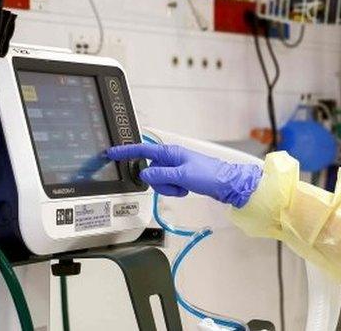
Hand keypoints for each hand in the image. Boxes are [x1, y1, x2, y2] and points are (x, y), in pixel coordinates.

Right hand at [105, 144, 261, 207]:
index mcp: (171, 152)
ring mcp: (176, 168)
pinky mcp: (180, 177)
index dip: (127, 152)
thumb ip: (161, 175)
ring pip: (158, 180)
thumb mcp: (183, 176)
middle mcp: (172, 158)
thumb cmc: (210, 175)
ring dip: (169, 188)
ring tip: (184, 187)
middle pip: (150, 171)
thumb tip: (144, 175)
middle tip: (176, 185)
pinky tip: (186, 189)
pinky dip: (174, 190)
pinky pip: (168, 185)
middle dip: (160, 182)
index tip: (112, 153)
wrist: (228, 184)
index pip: (144, 151)